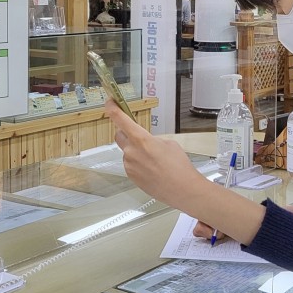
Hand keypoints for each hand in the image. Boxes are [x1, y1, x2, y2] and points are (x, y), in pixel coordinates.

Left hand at [104, 100, 266, 245]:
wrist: (182, 190)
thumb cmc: (179, 166)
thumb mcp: (169, 144)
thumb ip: (153, 140)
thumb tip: (146, 143)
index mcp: (141, 139)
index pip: (121, 120)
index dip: (112, 109)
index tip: (109, 102)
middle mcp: (131, 152)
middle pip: (119, 135)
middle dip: (126, 133)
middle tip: (139, 136)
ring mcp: (129, 165)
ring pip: (127, 152)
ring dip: (135, 151)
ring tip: (154, 161)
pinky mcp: (131, 177)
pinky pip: (130, 164)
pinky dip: (138, 164)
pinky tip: (152, 170)